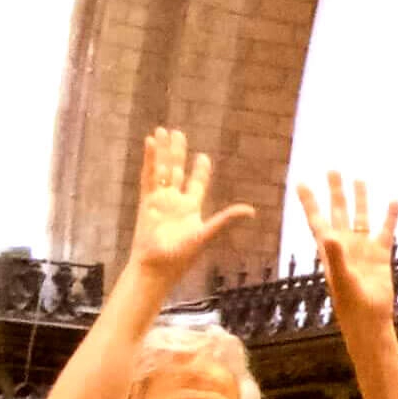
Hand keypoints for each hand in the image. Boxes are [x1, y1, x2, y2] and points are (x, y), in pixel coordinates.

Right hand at [129, 127, 253, 281]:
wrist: (156, 267)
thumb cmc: (181, 257)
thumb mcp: (207, 234)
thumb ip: (226, 219)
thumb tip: (252, 211)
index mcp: (191, 209)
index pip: (197, 184)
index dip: (200, 170)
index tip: (203, 156)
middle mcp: (174, 202)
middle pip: (176, 171)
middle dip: (178, 152)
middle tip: (178, 133)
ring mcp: (159, 200)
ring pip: (161, 169)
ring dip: (163, 151)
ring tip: (162, 131)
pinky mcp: (145, 201)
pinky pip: (148, 175)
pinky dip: (149, 159)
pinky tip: (150, 142)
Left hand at [298, 172, 397, 325]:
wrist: (369, 320)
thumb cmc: (350, 303)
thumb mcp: (342, 279)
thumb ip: (337, 257)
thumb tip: (332, 235)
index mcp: (329, 248)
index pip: (317, 219)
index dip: (309, 202)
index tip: (301, 183)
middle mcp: (344, 245)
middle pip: (338, 211)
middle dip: (335, 191)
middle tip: (333, 170)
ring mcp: (362, 249)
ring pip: (360, 217)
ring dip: (360, 199)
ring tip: (360, 179)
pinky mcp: (380, 256)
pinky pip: (385, 231)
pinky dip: (390, 216)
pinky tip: (393, 201)